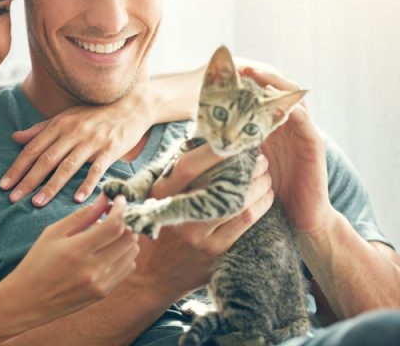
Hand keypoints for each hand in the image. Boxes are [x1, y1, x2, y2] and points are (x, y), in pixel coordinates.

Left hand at [1, 71, 201, 206]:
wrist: (131, 107)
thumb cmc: (94, 115)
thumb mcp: (66, 117)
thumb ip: (40, 129)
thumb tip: (15, 138)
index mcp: (59, 124)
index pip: (33, 148)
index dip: (17, 167)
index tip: (4, 184)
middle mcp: (73, 132)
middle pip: (46, 159)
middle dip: (28, 180)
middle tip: (13, 198)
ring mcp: (92, 141)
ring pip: (67, 166)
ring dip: (51, 186)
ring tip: (37, 203)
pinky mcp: (110, 150)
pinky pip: (96, 169)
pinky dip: (86, 184)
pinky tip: (76, 199)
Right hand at [2, 195, 138, 323]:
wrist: (28, 301)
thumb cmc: (36, 263)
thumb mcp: (53, 233)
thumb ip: (81, 216)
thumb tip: (104, 199)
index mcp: (76, 250)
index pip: (114, 226)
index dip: (122, 208)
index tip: (119, 199)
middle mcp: (92, 269)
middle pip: (129, 238)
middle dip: (126, 220)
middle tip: (116, 213)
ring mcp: (100, 283)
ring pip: (132, 252)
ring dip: (127, 237)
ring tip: (111, 231)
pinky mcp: (103, 293)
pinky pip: (127, 268)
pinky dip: (124, 253)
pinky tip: (109, 249)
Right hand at [133, 145, 274, 296]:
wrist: (151, 276)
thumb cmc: (155, 230)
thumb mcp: (155, 201)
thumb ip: (174, 178)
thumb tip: (202, 146)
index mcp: (161, 196)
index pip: (188, 166)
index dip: (212, 151)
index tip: (231, 141)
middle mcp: (179, 214)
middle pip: (220, 184)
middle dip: (246, 168)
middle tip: (259, 157)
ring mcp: (198, 235)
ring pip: (239, 204)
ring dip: (258, 186)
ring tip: (265, 176)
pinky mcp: (216, 251)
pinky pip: (245, 223)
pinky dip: (260, 206)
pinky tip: (266, 197)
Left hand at [242, 67, 333, 235]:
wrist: (302, 216)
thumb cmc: (270, 190)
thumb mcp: (245, 164)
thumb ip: (232, 147)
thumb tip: (199, 136)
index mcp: (272, 127)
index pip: (260, 97)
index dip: (246, 84)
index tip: (226, 73)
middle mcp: (288, 126)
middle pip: (277, 92)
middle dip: (260, 77)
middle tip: (242, 67)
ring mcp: (303, 133)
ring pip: (292, 100)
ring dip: (276, 85)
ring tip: (258, 76)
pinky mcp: (314, 145)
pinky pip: (305, 122)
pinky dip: (293, 109)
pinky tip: (280, 102)